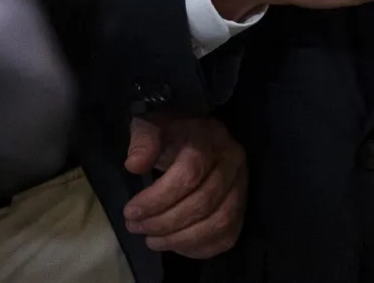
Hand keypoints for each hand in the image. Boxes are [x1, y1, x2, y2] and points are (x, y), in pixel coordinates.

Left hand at [121, 115, 245, 257]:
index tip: (131, 211)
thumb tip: (134, 165)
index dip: (158, 197)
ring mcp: (242, 187)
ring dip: (180, 239)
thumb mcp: (152, 126)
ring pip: (218, 223)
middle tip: (135, 227)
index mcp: (210, 137)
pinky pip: (226, 237)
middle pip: (204, 201)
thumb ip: (143, 141)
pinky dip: (199, 248)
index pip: (190, 172)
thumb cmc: (172, 134)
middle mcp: (233, 162)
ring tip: (151, 240)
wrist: (198, 138)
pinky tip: (173, 244)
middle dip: (164, 222)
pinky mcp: (242, 209)